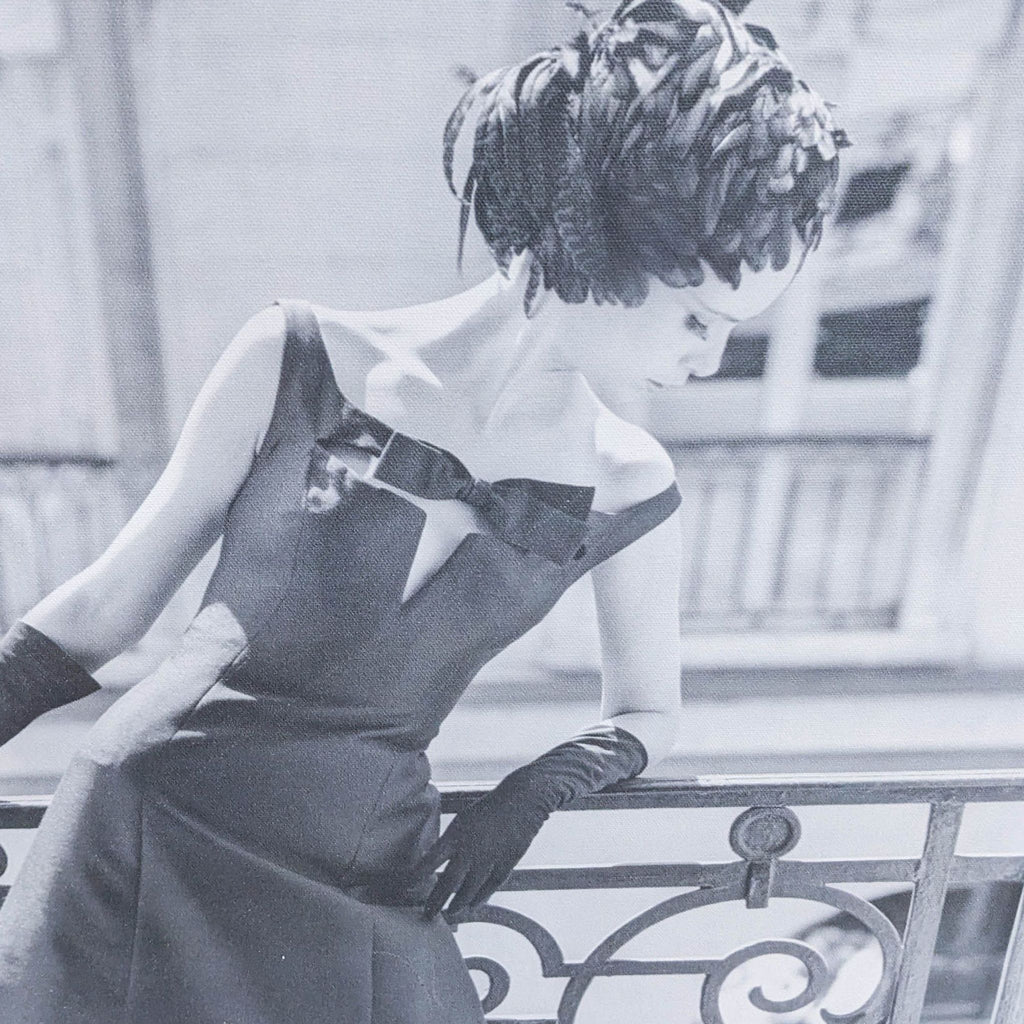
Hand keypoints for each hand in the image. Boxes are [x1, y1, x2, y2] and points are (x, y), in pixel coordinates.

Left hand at [414, 771, 550, 919]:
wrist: (521, 801)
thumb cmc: (489, 808)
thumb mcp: (464, 820)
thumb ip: (451, 841)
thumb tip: (434, 859)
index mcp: (456, 834)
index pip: (431, 859)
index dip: (418, 875)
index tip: (407, 887)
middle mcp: (470, 850)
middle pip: (448, 882)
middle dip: (436, 901)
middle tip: (427, 915)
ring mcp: (488, 859)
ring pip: (468, 890)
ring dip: (458, 905)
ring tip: (450, 914)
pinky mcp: (505, 864)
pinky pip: (490, 887)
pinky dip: (481, 898)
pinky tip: (473, 905)